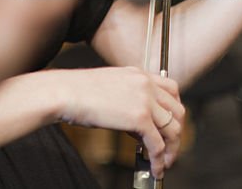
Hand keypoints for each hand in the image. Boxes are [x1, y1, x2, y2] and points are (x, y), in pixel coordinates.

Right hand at [56, 66, 183, 178]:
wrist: (63, 92)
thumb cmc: (76, 90)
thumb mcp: (109, 87)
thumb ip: (129, 99)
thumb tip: (139, 126)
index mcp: (138, 74)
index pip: (172, 90)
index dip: (174, 110)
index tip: (169, 123)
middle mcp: (146, 84)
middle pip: (177, 111)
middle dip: (176, 132)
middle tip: (168, 146)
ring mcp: (145, 100)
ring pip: (173, 129)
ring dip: (171, 150)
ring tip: (163, 162)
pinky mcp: (140, 118)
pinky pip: (158, 144)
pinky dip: (159, 160)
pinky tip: (154, 168)